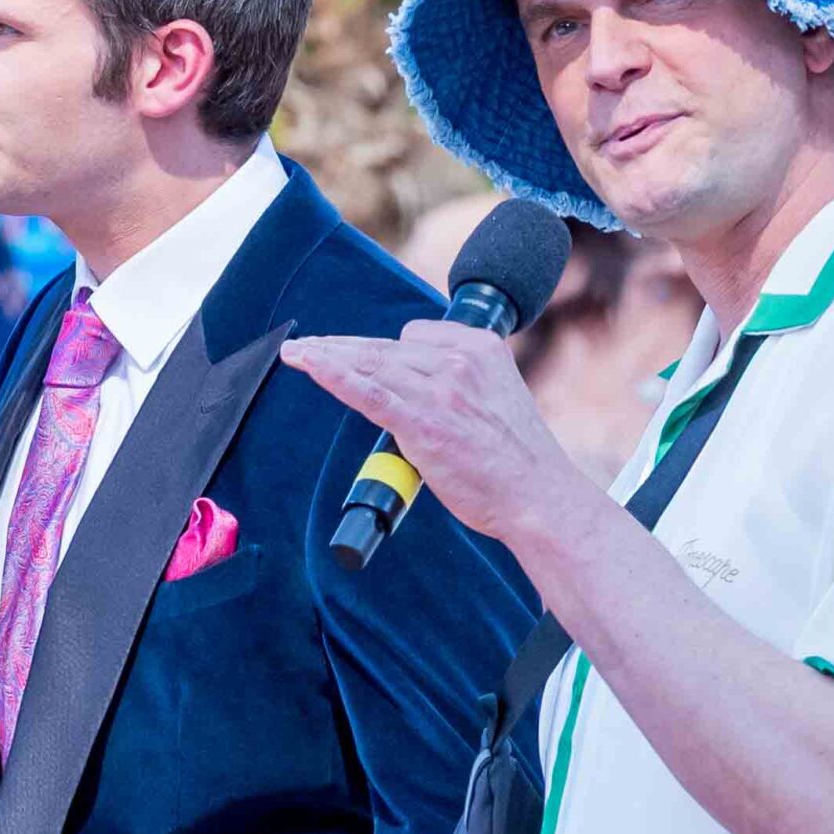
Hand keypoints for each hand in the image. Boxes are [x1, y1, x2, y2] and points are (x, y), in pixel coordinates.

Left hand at [279, 321, 588, 548]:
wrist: (538, 497)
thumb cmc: (518, 461)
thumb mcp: (498, 398)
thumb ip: (463, 383)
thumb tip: (422, 388)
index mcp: (481, 348)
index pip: (416, 335)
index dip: (384, 350)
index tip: (356, 354)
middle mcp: (460, 360)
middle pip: (385, 346)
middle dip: (341, 347)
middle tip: (307, 347)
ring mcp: (440, 389)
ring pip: (369, 363)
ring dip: (326, 356)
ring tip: (296, 354)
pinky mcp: (422, 421)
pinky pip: (366, 390)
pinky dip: (332, 375)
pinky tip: (307, 363)